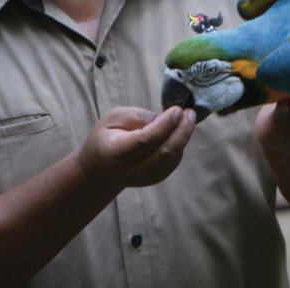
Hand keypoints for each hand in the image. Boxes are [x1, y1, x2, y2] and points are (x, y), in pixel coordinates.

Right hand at [77, 106, 195, 190]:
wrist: (99, 169)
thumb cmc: (105, 138)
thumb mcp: (113, 118)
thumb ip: (137, 116)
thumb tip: (164, 118)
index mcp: (116, 152)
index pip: (145, 141)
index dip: (164, 125)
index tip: (176, 110)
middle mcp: (130, 169)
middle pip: (164, 153)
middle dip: (182, 131)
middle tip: (189, 113)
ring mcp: (143, 178)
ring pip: (172, 159)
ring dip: (183, 137)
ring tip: (186, 118)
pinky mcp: (154, 179)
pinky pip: (173, 164)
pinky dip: (180, 147)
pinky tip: (179, 133)